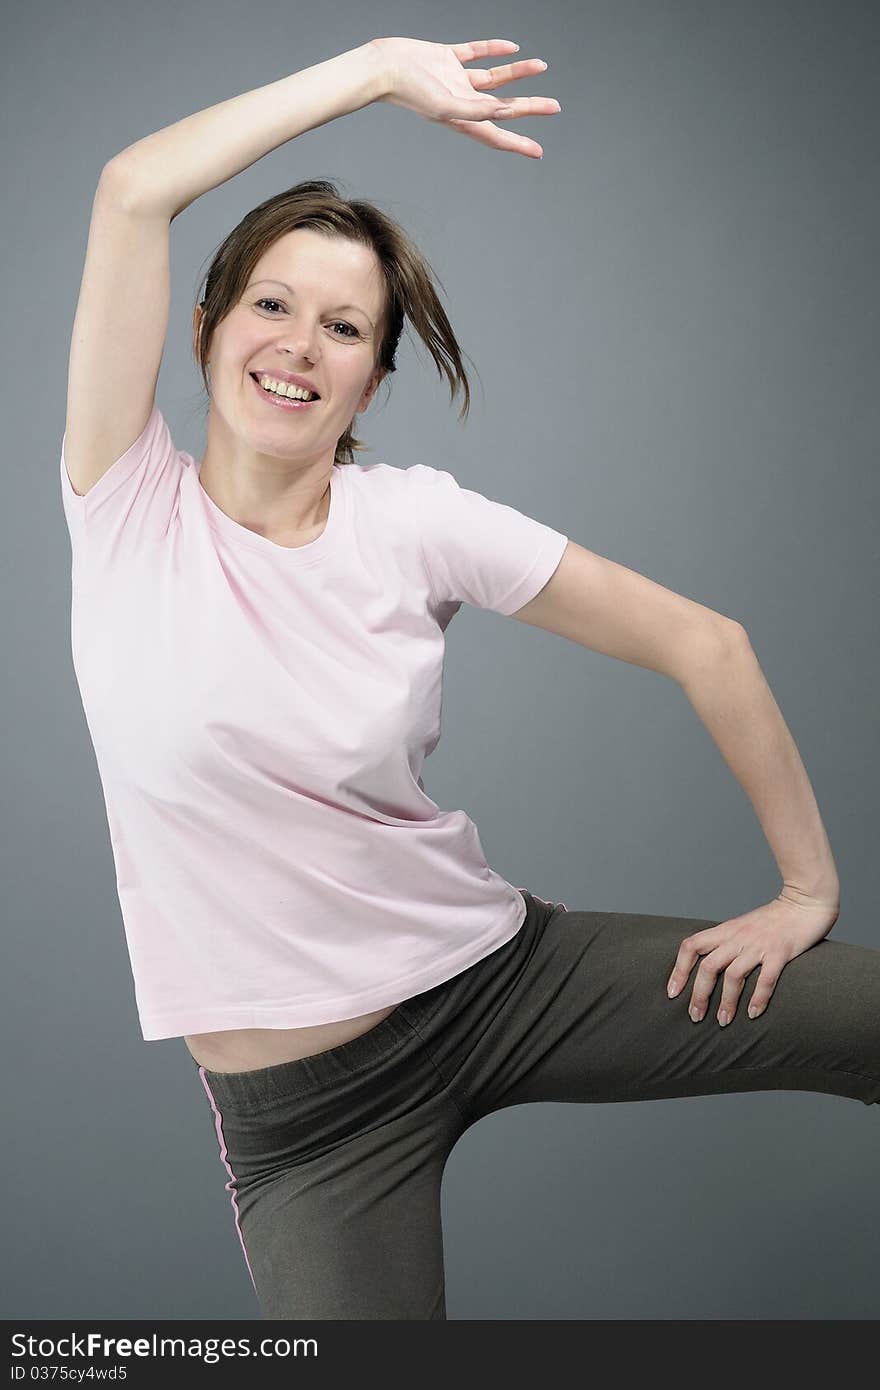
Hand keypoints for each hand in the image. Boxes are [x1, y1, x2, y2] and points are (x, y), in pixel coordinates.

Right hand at [369, 36, 560, 158]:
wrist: (384, 66)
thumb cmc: (409, 91)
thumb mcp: (445, 105)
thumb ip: (475, 110)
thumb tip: (503, 111)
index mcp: (463, 118)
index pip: (497, 134)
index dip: (518, 144)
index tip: (537, 151)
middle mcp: (463, 101)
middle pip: (503, 105)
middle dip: (529, 106)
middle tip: (554, 106)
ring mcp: (456, 79)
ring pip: (495, 77)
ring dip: (517, 73)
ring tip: (540, 66)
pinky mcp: (447, 58)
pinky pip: (477, 53)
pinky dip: (494, 50)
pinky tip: (511, 47)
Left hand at [666, 888, 839, 1024]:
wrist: (805, 900)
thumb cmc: (774, 918)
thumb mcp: (742, 926)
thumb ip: (727, 942)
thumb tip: (711, 967)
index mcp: (726, 930)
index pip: (691, 946)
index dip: (679, 970)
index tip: (673, 993)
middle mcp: (738, 938)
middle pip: (708, 966)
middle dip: (699, 995)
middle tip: (695, 1017)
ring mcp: (759, 945)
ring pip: (734, 976)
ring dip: (727, 1002)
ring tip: (723, 1021)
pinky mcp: (781, 952)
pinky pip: (766, 979)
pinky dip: (758, 998)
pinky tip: (754, 1014)